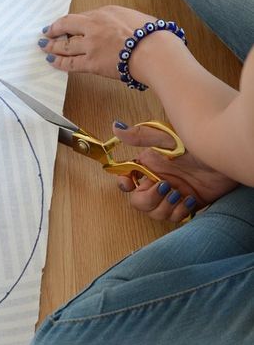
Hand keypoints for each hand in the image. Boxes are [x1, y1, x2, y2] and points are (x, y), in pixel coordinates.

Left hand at [38, 5, 157, 78]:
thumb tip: (120, 28)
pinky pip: (70, 63)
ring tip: (44, 46)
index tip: (66, 23)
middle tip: (47, 31)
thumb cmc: (152, 36)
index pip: (83, 16)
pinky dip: (58, 62)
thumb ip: (121, 21)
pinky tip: (51, 60)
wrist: (153, 51)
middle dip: (55, 28)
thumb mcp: (135, 18)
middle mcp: (94, 25)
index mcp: (106, 12)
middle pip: (68, 25)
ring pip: (65, 45)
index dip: (72, 21)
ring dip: (52, 45)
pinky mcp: (91, 62)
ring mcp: (91, 44)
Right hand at [113, 122, 237, 222]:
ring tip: (179, 193)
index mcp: (151, 164)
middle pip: (138, 201)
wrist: (228, 157)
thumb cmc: (200, 142)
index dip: (125, 184)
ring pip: (155, 212)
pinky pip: (174, 217)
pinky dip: (180, 211)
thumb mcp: (169, 138)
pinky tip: (190, 199)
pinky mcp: (187, 203)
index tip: (131, 184)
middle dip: (148, 199)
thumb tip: (116, 127)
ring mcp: (173, 193)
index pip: (128, 178)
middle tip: (165, 187)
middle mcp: (159, 180)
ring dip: (165, 207)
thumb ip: (141, 136)